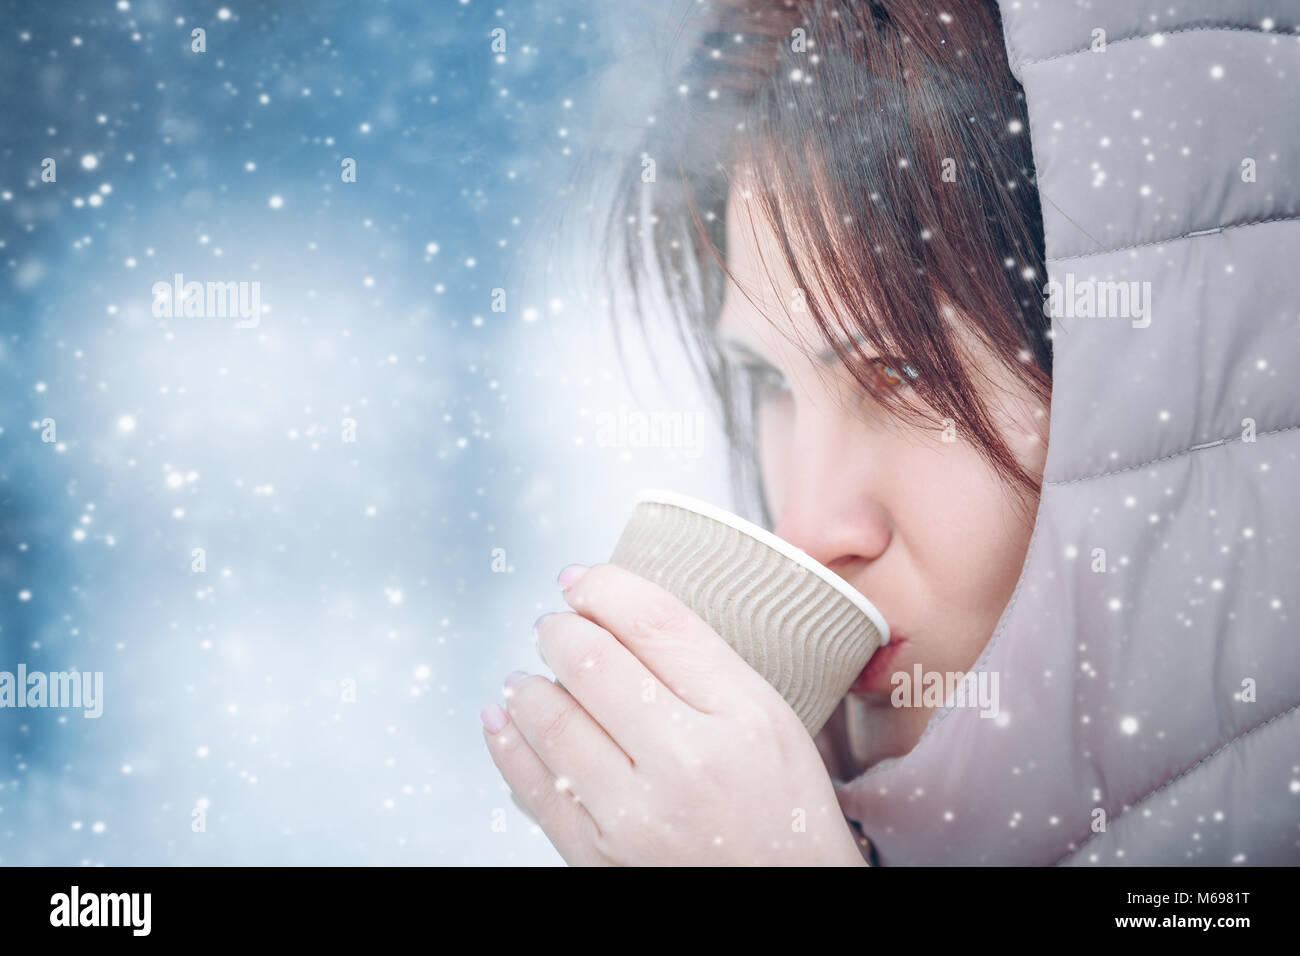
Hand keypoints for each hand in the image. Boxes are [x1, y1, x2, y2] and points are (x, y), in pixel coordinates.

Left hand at [481, 562, 867, 865]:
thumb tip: (616, 612)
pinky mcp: (597, 856)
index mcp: (741, 715)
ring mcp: (636, 815)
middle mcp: (687, 761)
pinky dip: (507, 743)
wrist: (788, 900)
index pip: (655, 622)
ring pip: (551, 718)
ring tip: (528, 676)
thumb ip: (704, 664)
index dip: (605, 588)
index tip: (583, 580)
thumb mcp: (773, 719)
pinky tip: (502, 720)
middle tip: (555, 626)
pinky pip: (533, 786)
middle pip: (592, 661)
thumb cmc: (784, 811)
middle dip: (559, 631)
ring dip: (527, 684)